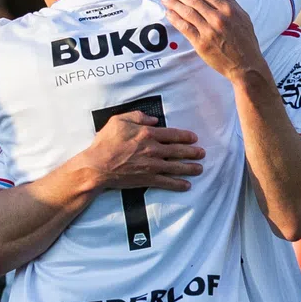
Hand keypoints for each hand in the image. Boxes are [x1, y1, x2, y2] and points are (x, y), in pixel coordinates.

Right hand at [80, 111, 204, 191]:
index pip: (172, 134)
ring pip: (176, 166)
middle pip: (178, 151)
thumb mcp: (118, 121)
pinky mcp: (147, 179)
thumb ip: (137, 116)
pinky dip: (177, 184)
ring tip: (199, 168)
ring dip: (190, 168)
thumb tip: (153, 119)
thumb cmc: (105, 142)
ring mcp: (152, 166)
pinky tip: (186, 185)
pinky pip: (167, 182)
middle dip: (193, 152)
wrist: (97, 166)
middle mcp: (154, 150)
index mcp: (148, 134)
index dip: (185, 136)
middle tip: (202, 153)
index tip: (194, 138)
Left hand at [163, 0, 265, 83]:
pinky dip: (174, 18)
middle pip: (193, 1)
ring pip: (186, 12)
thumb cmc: (246, 42)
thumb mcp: (244, 17)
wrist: (246, 65)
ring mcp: (208, 30)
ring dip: (173, 3)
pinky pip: (184, 27)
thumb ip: (230, 2)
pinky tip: (168, 13)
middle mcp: (218, 18)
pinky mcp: (201, 43)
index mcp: (229, 10)